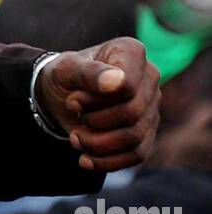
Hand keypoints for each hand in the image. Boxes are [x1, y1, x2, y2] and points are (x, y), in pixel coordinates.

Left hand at [37, 38, 159, 171]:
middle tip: (72, 116)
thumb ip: (90, 73)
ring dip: (98, 144)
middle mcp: (149, 77)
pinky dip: (108, 161)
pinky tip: (85, 159)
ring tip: (75, 138)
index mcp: (132, 52)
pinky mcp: (148, 132)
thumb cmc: (65, 75)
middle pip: (132, 114)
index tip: (73, 99)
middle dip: (95, 121)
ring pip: (135, 138)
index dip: (96, 99)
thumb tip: (119, 82)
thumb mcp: (67, 69)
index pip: (127, 86)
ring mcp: (152, 106)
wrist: (62, 96)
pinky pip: (137, 155)